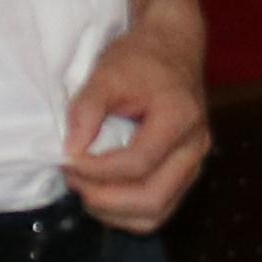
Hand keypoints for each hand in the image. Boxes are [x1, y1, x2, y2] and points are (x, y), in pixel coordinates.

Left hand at [60, 32, 213, 231]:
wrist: (171, 47)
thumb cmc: (141, 58)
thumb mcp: (107, 73)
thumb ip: (86, 111)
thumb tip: (71, 151)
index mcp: (180, 118)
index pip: (138, 162)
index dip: (97, 169)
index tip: (67, 159)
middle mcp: (195, 147)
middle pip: (152, 199)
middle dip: (104, 199)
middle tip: (73, 180)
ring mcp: (194, 164)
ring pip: (156, 213)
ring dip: (114, 212)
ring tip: (85, 188)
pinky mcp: (184, 173)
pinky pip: (158, 209)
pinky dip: (126, 212)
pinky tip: (102, 193)